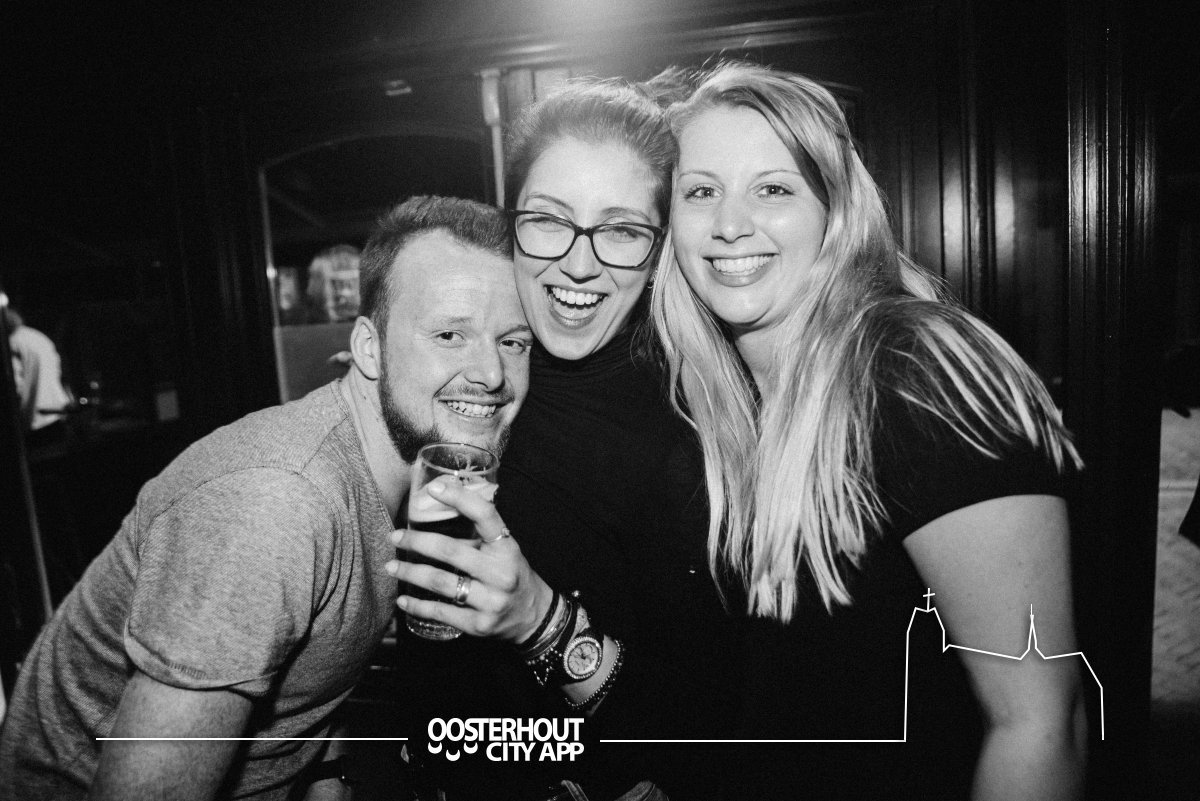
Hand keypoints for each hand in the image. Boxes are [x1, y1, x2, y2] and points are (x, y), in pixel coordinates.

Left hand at [387, 480, 553, 643]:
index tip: (433, 489)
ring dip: (410, 573)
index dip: (459, 498)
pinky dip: (418, 606)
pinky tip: (403, 600)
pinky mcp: (479, 625)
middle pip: (450, 551)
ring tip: (391, 567)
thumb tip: (442, 504)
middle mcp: (501, 573)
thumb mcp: (504, 549)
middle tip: (395, 537)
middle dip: (416, 542)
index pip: (485, 516)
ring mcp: (491, 601)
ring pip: (441, 582)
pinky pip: (441, 612)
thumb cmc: (511, 574)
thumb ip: (479, 533)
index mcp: (507, 548)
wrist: (532, 615)